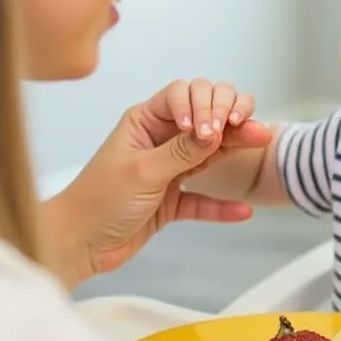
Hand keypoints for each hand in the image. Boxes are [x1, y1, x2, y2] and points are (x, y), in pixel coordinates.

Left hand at [46, 79, 272, 285]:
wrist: (78, 245)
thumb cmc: (99, 200)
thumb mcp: (144, 171)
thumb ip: (183, 151)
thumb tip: (218, 130)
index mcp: (144, 121)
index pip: (184, 94)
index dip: (204, 104)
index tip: (212, 128)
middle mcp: (159, 140)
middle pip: (203, 117)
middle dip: (227, 116)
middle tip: (243, 129)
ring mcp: (167, 170)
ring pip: (209, 152)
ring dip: (234, 147)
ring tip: (262, 140)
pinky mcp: (171, 201)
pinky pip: (202, 200)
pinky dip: (221, 206)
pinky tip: (243, 211)